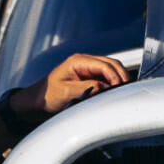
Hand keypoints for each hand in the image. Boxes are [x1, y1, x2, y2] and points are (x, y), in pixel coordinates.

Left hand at [10, 53, 130, 119]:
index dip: (115, 76)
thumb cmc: (47, 96)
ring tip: (122, 92)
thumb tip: (104, 87)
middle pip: (111, 64)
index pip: (104, 64)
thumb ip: (86, 88)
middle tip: (127, 90)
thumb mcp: (66, 92)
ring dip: (118, 79)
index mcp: (78, 61)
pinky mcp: (89, 78)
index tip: (119, 89)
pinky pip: (106, 78)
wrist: (37, 102)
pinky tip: (115, 93)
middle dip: (121, 76)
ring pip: (111, 70)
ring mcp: (87, 69)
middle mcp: (84, 62)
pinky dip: (113, 84)